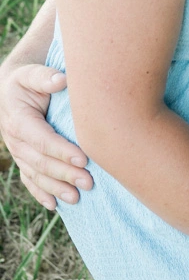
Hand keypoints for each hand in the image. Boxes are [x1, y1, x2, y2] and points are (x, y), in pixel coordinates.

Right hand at [0, 59, 92, 208]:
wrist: (9, 91)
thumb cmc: (27, 81)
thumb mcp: (31, 73)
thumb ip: (44, 76)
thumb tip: (61, 80)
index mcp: (19, 119)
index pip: (42, 139)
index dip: (62, 151)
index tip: (84, 158)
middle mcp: (15, 140)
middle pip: (41, 162)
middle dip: (65, 174)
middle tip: (89, 182)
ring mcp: (18, 152)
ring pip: (36, 175)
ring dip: (56, 188)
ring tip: (77, 198)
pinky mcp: (22, 159)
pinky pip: (29, 180)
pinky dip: (41, 194)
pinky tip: (54, 205)